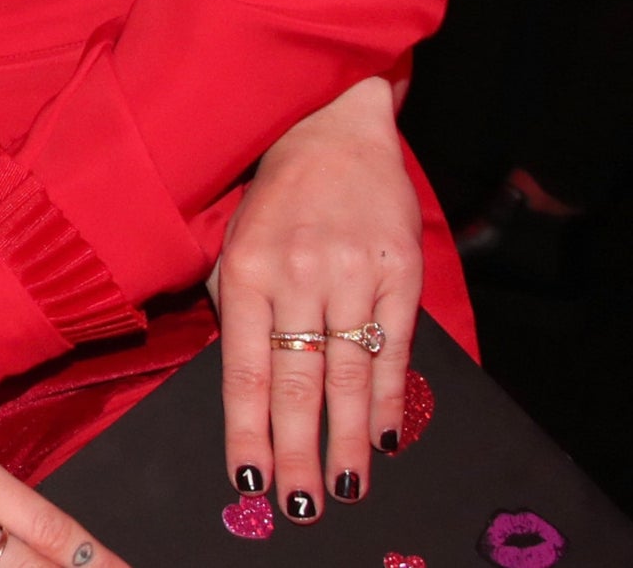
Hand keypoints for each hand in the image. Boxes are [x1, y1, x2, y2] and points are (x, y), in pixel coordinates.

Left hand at [211, 76, 420, 521]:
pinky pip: (395, 347)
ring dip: (348, 440)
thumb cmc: (274, 195)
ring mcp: (351, 274)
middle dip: (297, 452)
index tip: (246, 477)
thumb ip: (235, 306)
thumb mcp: (232, 239)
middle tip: (299, 505)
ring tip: (345, 489)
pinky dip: (392, 397)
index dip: (246, 428)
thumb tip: (239, 383)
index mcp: (246, 270)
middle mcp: (297, 275)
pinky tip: (387, 437)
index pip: (243, 367)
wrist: (333, 126)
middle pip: (298, 382)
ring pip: (349, 374)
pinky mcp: (399, 272)